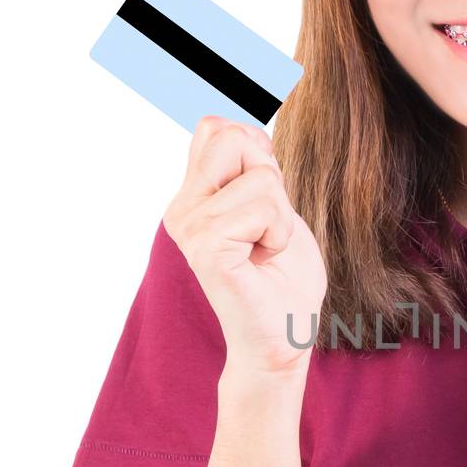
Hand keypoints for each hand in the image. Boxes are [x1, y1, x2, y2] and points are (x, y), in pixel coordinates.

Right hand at [163, 116, 327, 376]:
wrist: (283, 340)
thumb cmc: (284, 278)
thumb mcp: (275, 206)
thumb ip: (254, 166)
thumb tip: (244, 126)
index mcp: (194, 196)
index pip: (215, 128)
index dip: (254, 150)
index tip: (263, 197)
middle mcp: (183, 208)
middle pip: (232, 137)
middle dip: (269, 178)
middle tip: (267, 226)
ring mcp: (190, 227)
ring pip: (261, 178)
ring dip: (282, 216)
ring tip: (266, 249)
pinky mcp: (207, 248)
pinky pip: (265, 208)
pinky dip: (281, 233)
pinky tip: (264, 260)